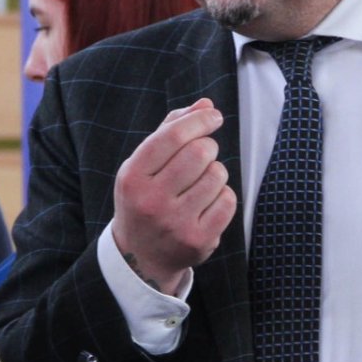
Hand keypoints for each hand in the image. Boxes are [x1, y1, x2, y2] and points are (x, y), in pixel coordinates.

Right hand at [112, 100, 236, 292]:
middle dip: (207, 147)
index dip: (199, 120)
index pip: (173, 136)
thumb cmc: (145, 198)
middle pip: (200, 152)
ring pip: (218, 175)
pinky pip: (228, 200)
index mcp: (133, 177)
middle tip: (202, 156)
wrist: (140, 257)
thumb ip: (170, 130)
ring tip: (199, 185)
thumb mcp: (143, 165)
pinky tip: (207, 204)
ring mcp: (176, 223)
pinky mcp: (199, 240)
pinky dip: (223, 196)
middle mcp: (152, 201)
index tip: (213, 116)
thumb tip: (206, 104)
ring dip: (215, 173)